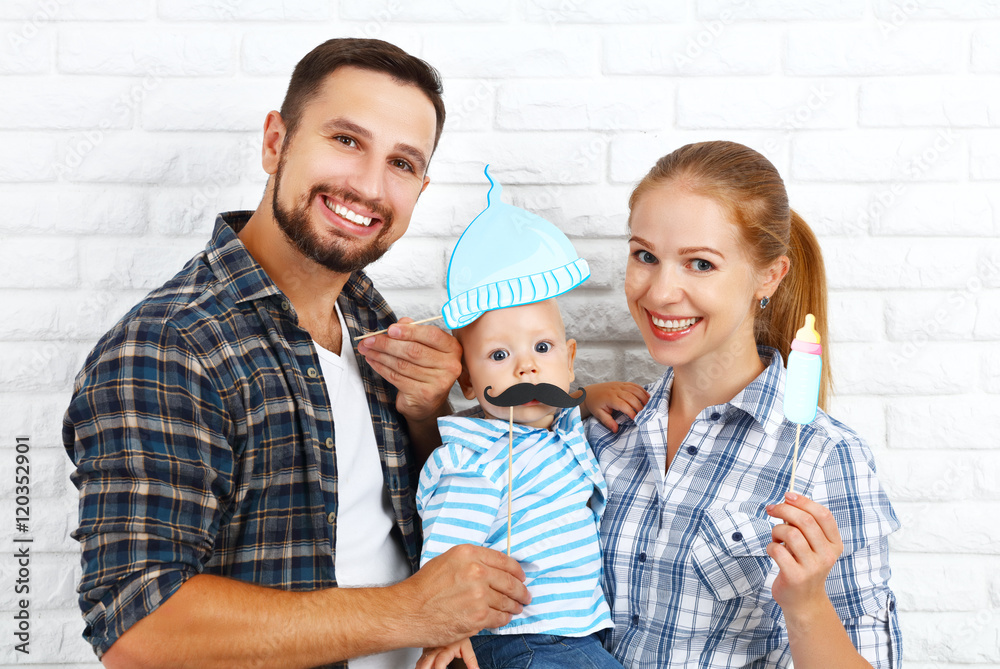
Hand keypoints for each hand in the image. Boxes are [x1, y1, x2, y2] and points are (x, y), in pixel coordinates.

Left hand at [357, 317, 462, 421]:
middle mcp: (450, 365)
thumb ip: (414, 331)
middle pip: (414, 350)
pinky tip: (373, 361)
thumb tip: (399, 324)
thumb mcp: (425, 347)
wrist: (428, 401)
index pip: (432, 335)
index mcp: (452, 349)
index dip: (409, 331)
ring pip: (402, 364)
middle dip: (387, 343)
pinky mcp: (424, 394)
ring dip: (380, 355)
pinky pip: (397, 377)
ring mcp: (438, 382)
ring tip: (367, 349)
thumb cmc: (426, 368)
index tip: (390, 329)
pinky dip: (381, 368)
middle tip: (369, 340)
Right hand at [394, 544, 529, 647]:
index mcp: (468, 554)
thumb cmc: (423, 588)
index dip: (516, 570)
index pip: (503, 560)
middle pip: (509, 582)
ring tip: (516, 608)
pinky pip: (499, 618)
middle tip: (525, 595)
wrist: (409, 611)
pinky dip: (503, 619)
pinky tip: (503, 618)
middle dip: (521, 590)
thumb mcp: (447, 561)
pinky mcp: (478, 616)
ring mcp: (479, 595)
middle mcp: (476, 572)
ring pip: (506, 601)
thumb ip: (470, 561)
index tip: (521, 576)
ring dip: (514, 606)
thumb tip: (491, 568)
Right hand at [416, 638, 477, 668]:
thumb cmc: (458, 636)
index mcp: (446, 649)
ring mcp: (429, 650)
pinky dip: (419, 665)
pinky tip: (420, 668)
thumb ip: (470, 660)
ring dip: (421, 668)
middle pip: (427, 663)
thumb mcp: (466, 646)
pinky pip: (420, 659)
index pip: (440, 662)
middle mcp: (435, 649)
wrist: (451, 620)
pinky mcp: (425, 650)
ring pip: (421, 661)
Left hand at [582, 382, 648, 431]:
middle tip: (645, 414)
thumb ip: (607, 421)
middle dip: (640, 406)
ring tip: (649, 405)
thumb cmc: (594, 405)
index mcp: (609, 398)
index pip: (624, 405)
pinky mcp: (621, 383)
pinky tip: (647, 396)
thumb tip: (616, 430)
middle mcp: (615, 390)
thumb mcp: (598, 414)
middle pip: (631, 397)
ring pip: (634, 389)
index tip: (636, 419)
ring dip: (643, 397)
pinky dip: (641, 390)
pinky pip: (634, 385)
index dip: (631, 412)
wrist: (589, 393)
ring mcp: (619, 385)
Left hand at [765, 492, 843, 614]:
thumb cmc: (804, 566)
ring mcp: (812, 567)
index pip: (823, 515)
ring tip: (775, 538)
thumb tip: (785, 502)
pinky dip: (770, 546)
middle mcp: (827, 555)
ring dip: (776, 530)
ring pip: (790, 533)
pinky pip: (777, 550)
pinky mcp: (796, 576)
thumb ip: (805, 526)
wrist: (804, 602)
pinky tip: (773, 551)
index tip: (787, 495)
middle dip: (784, 510)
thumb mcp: (813, 546)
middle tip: (771, 509)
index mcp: (834, 544)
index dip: (804, 501)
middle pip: (805, 521)